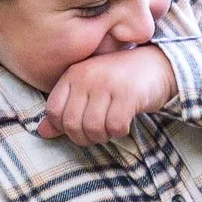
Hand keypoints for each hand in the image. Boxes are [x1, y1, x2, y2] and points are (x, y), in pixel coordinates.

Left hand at [38, 45, 177, 143]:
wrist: (158, 64)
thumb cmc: (119, 81)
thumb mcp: (89, 91)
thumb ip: (66, 110)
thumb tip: (42, 133)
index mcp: (73, 74)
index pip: (54, 111)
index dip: (64, 128)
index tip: (81, 128)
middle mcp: (87, 76)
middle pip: (72, 124)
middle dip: (84, 138)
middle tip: (98, 134)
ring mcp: (107, 84)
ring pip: (93, 128)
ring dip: (103, 136)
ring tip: (111, 129)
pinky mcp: (128, 93)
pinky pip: (116, 126)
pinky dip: (120, 132)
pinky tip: (124, 124)